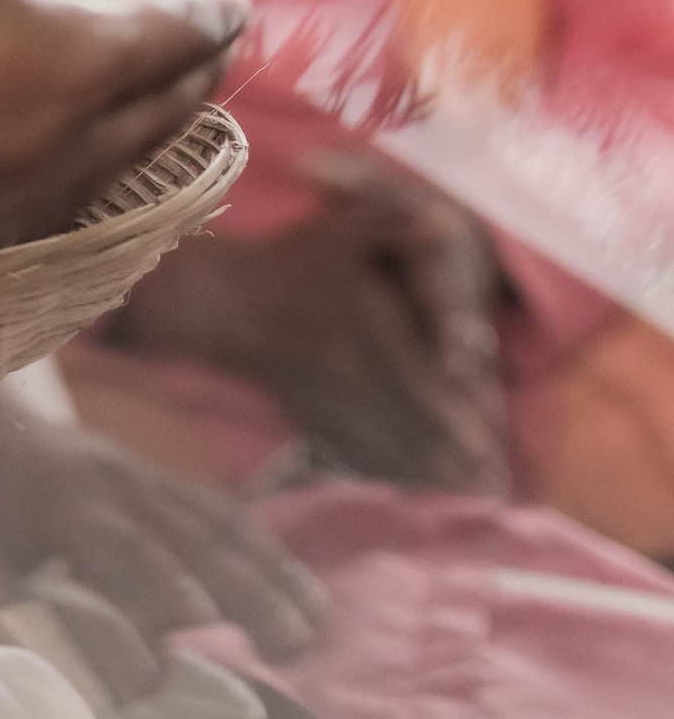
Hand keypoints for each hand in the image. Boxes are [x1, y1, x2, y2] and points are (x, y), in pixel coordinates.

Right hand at [0, 0, 250, 296]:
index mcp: (84, 66)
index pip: (181, 34)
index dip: (210, 10)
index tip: (231, 2)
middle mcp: (70, 151)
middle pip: (164, 109)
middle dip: (192, 70)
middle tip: (207, 46)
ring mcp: (11, 212)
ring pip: (114, 167)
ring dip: (147, 128)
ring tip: (150, 106)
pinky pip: (52, 208)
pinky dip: (80, 175)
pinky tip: (41, 172)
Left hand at [0, 391, 325, 657]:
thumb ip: (24, 619)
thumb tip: (83, 685)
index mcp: (65, 509)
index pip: (125, 551)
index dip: (162, 587)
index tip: (196, 635)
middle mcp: (117, 488)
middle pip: (194, 540)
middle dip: (247, 592)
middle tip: (294, 649)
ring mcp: (146, 479)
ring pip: (221, 527)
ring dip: (273, 575)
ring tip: (318, 627)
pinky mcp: (163, 480)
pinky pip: (224, 514)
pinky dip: (267, 553)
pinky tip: (301, 588)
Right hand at [115, 167, 505, 490]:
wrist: (225, 302)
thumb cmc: (292, 264)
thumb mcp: (344, 229)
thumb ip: (395, 224)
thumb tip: (446, 224)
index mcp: (365, 323)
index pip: (418, 374)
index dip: (453, 411)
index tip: (488, 442)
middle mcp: (349, 367)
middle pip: (408, 418)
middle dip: (451, 453)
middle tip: (492, 483)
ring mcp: (328, 397)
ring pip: (385, 438)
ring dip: (425, 469)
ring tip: (466, 494)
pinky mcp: (312, 415)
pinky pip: (353, 447)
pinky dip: (383, 468)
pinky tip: (408, 484)